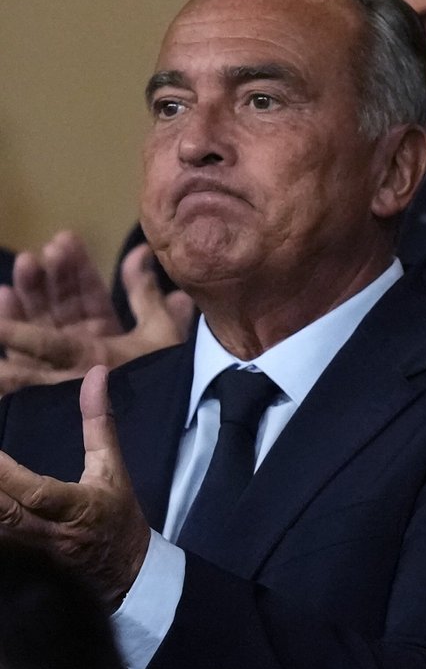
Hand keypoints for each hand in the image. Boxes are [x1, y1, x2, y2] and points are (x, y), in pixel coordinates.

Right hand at [0, 240, 192, 391]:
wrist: (166, 428)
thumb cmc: (165, 383)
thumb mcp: (161, 333)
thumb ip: (146, 295)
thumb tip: (140, 252)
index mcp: (102, 330)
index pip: (85, 294)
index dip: (75, 268)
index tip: (65, 240)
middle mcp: (76, 345)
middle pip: (56, 307)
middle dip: (48, 279)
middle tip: (44, 253)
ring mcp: (58, 366)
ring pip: (36, 328)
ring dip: (28, 298)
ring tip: (25, 266)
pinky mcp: (44, 390)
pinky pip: (21, 366)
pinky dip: (10, 339)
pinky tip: (3, 312)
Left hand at [0, 365, 150, 607]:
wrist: (124, 576)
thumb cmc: (117, 517)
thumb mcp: (113, 468)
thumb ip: (99, 421)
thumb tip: (97, 374)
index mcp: (74, 508)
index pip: (33, 491)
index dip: (4, 473)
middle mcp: (44, 533)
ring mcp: (24, 552)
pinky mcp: (13, 563)